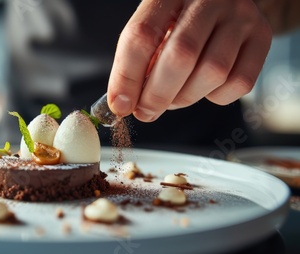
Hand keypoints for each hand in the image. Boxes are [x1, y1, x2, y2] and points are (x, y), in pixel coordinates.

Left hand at [107, 0, 271, 121]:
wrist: (225, 2)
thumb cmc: (179, 22)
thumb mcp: (153, 28)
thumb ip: (137, 60)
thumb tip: (123, 104)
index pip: (142, 35)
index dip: (127, 76)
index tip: (120, 105)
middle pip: (181, 56)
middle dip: (157, 95)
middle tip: (145, 112)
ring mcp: (240, 15)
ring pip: (213, 72)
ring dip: (185, 98)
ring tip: (173, 98)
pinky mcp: (263, 36)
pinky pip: (239, 82)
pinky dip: (216, 97)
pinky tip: (204, 88)